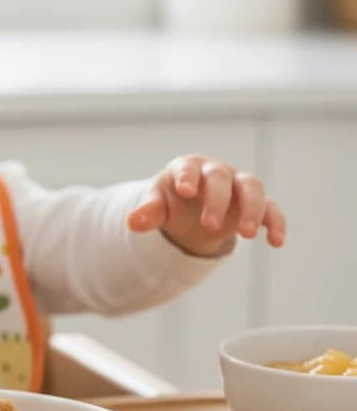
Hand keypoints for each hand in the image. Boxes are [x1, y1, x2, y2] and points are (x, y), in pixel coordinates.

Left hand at [127, 154, 286, 256]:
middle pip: (222, 178)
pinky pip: (271, 209)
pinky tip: (276, 242)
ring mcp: (238, 186)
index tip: (185, 192)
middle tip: (209, 225)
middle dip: (218, 201)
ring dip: (252, 209)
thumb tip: (132, 223)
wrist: (191, 208)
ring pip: (252, 188)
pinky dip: (275, 223)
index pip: (189, 168)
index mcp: (188, 168)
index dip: (188, 177)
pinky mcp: (255, 204)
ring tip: (247, 235)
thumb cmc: (172, 201)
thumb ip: (148, 212)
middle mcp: (216, 172)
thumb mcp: (157, 206)